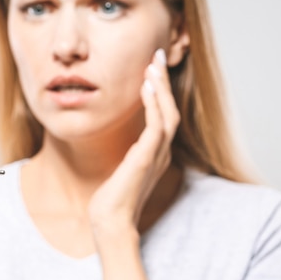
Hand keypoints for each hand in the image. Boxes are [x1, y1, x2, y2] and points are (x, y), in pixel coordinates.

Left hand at [88, 49, 179, 247]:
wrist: (110, 222)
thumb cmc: (110, 201)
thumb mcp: (118, 172)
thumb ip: (123, 157)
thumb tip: (116, 148)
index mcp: (155, 155)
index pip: (163, 117)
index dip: (159, 93)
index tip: (151, 71)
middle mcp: (160, 153)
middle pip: (170, 110)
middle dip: (164, 83)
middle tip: (156, 57)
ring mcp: (156, 156)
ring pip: (168, 114)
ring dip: (161, 88)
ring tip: (153, 65)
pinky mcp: (146, 159)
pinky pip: (156, 126)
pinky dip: (154, 104)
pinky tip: (146, 87)